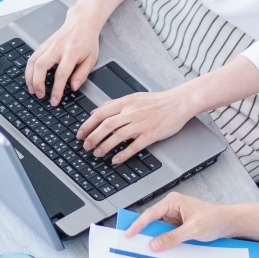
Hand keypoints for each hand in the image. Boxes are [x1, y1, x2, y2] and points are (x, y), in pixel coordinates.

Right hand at [25, 10, 102, 102]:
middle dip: (38, 83)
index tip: (54, 100)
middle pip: (41, 66)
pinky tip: (30, 79)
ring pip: (33, 61)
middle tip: (40, 95)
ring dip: (30, 77)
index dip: (56, 90)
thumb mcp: (91, 59)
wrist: (81, 23)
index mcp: (71, 52)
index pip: (61, 74)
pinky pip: (32, 58)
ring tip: (32, 89)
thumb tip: (73, 88)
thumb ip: (82, 74)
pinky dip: (29, 70)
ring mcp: (48, 45)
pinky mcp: (43, 44)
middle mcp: (57, 48)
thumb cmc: (87, 41)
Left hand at [75, 87, 195, 162]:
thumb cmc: (156, 101)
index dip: (88, 125)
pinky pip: (134, 146)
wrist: (178, 103)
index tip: (80, 134)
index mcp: (126, 102)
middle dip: (93, 137)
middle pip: (107, 125)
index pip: (101, 113)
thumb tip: (95, 111)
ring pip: (118, 136)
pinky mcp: (151, 134)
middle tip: (86, 146)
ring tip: (97, 154)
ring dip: (105, 146)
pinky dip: (123, 154)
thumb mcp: (133, 97)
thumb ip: (113, 104)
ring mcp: (142, 123)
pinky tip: (115, 160)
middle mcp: (132, 112)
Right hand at [127, 192, 236, 251]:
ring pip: (158, 230)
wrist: (228, 223)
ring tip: (145, 251)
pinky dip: (163, 243)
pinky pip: (166, 235)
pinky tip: (160, 251)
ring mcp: (174, 218)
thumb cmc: (214, 218)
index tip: (128, 234)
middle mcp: (172, 208)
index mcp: (173, 201)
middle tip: (133, 245)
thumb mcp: (193, 229)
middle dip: (144, 233)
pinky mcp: (178, 227)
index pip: (151, 213)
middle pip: (152, 222)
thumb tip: (155, 244)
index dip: (138, 224)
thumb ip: (173, 237)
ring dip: (154, 240)